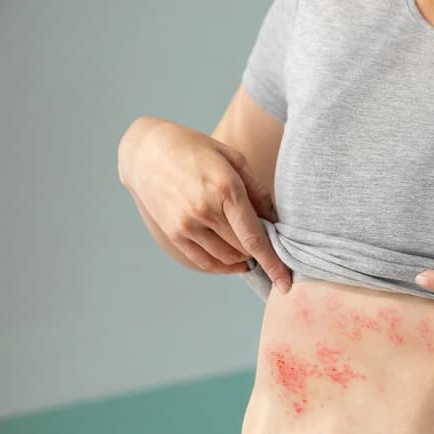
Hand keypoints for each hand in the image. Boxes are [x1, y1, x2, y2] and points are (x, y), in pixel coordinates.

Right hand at [120, 118, 291, 288]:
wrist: (147, 152)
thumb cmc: (195, 150)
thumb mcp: (232, 158)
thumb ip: (258, 191)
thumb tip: (276, 220)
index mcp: (225, 189)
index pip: (254, 237)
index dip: (273, 263)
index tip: (285, 283)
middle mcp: (205, 210)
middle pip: (243, 249)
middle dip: (261, 252)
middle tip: (270, 244)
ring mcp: (187, 225)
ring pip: (227, 258)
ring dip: (243, 258)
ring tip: (249, 246)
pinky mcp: (174, 234)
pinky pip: (205, 261)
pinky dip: (224, 265)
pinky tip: (236, 261)